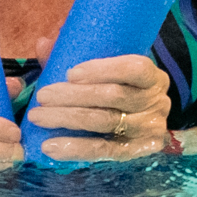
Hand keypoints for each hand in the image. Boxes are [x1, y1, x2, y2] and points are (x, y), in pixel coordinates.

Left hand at [23, 53, 173, 162]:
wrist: (136, 126)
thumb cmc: (116, 89)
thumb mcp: (105, 71)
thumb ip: (76, 55)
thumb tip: (43, 44)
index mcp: (154, 77)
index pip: (135, 68)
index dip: (103, 70)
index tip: (70, 73)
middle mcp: (158, 103)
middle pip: (115, 96)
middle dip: (74, 95)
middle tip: (43, 95)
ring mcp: (149, 131)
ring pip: (105, 122)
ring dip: (67, 118)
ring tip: (38, 116)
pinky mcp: (135, 153)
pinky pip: (103, 151)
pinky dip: (75, 148)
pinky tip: (50, 146)